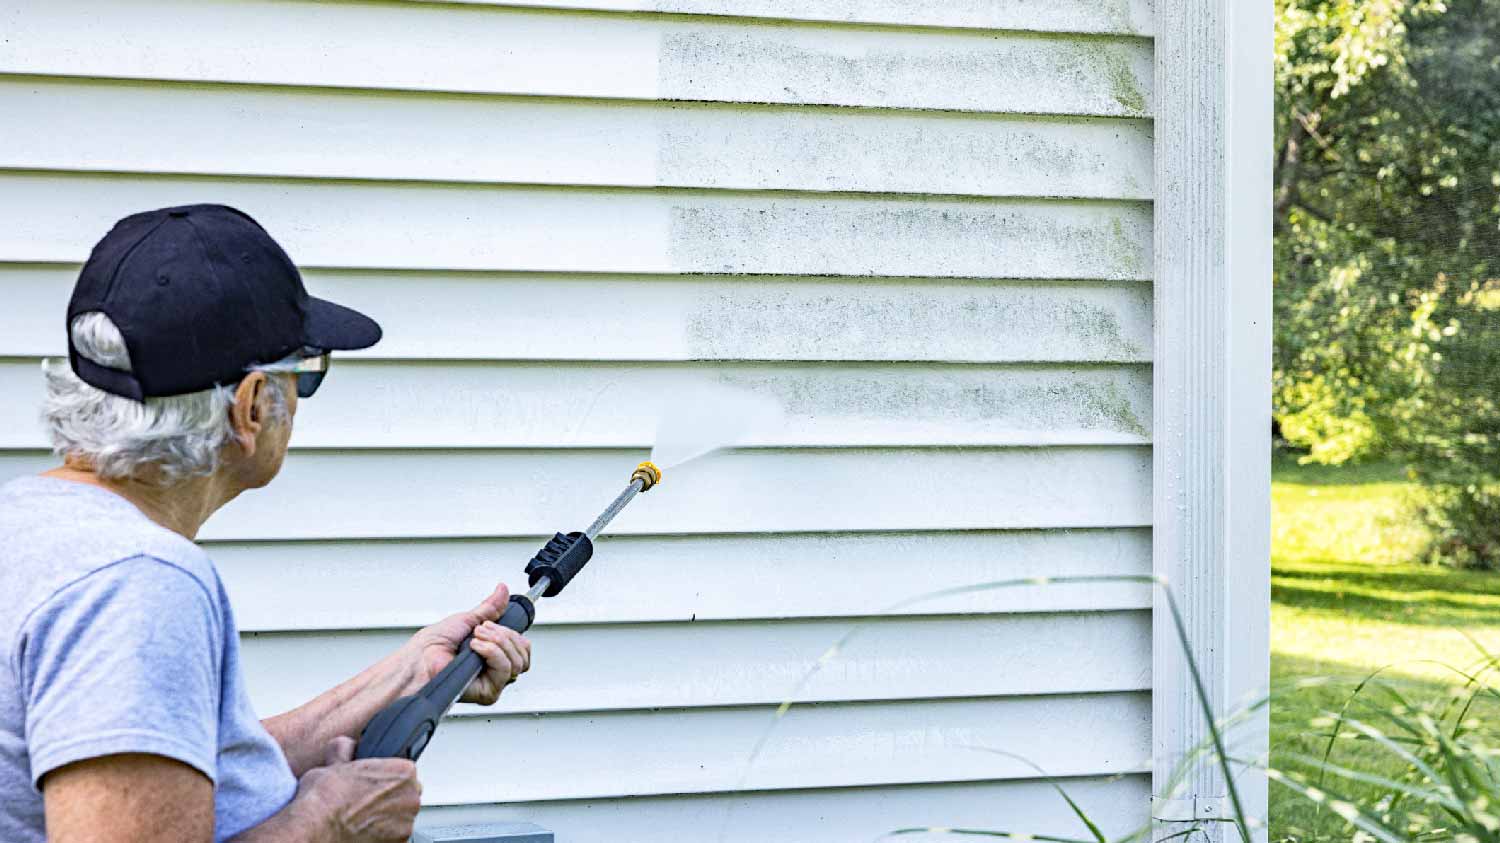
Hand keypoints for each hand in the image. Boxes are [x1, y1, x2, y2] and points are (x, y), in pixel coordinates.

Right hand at [294, 737, 420, 842]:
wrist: (314, 828)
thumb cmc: (324, 798)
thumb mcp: (333, 761)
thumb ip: (346, 749)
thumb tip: (346, 744)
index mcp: (403, 772)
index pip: (404, 772)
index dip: (385, 778)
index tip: (372, 785)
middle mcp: (410, 798)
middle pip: (406, 795)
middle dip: (389, 798)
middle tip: (364, 802)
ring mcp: (405, 824)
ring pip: (400, 818)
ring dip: (386, 818)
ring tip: (360, 818)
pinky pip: (392, 837)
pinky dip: (381, 836)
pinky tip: (361, 831)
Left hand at [404, 583, 532, 704]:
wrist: (418, 659)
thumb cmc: (432, 645)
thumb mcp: (467, 619)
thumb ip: (490, 608)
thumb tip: (502, 591)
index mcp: (493, 653)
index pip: (522, 646)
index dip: (512, 632)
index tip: (492, 623)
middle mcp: (495, 669)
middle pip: (523, 653)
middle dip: (504, 635)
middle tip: (481, 631)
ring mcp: (493, 681)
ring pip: (517, 662)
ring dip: (497, 643)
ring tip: (475, 639)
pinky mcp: (488, 692)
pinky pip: (505, 670)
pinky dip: (492, 653)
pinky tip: (476, 649)